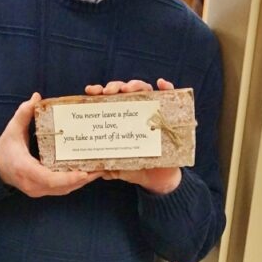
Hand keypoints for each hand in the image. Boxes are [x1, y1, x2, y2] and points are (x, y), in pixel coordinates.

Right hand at [0, 92, 100, 197]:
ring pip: (63, 190)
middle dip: (82, 180)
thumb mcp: (12, 130)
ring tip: (98, 171)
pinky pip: (60, 190)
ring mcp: (37, 190)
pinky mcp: (41, 191)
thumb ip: (23, 114)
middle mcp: (33, 184)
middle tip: (100, 169)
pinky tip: (86, 174)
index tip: (83, 173)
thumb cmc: (4, 149)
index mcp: (25, 169)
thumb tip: (36, 97)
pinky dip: (73, 184)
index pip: (49, 178)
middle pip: (61, 187)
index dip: (67, 178)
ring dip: (80, 183)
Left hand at [84, 77, 181, 193]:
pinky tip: (161, 84)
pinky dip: (167, 87)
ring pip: (145, 90)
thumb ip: (105, 166)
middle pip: (125, 91)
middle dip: (116, 86)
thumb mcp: (116, 167)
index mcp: (120, 118)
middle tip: (109, 91)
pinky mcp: (168, 116)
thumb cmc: (136, 167)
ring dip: (136, 85)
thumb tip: (93, 171)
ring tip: (129, 89)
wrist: (157, 178)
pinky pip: (170, 97)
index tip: (91, 91)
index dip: (99, 92)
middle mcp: (135, 111)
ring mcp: (152, 112)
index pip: (108, 100)